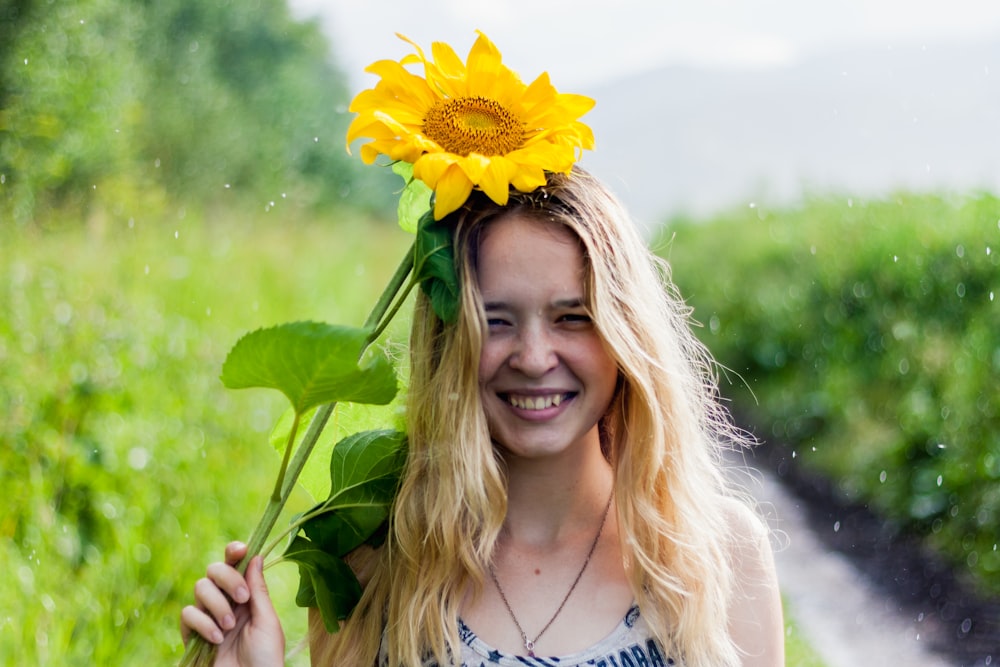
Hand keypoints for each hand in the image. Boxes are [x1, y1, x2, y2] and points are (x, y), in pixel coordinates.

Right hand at [180, 542, 285, 666]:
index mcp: (247, 595)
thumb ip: (258, 590)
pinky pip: (188, 614)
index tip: (241, 550)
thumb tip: (255, 555)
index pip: (235, 564)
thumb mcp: (267, 621)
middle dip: (228, 578)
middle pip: (213, 569)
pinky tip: (217, 638)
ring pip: (200, 588)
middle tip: (243, 598)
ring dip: (217, 605)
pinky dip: (203, 623)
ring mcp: (208, 617)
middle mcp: (226, 601)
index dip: (234, 552)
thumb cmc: (266, 657)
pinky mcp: (193, 635)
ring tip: (230, 627)